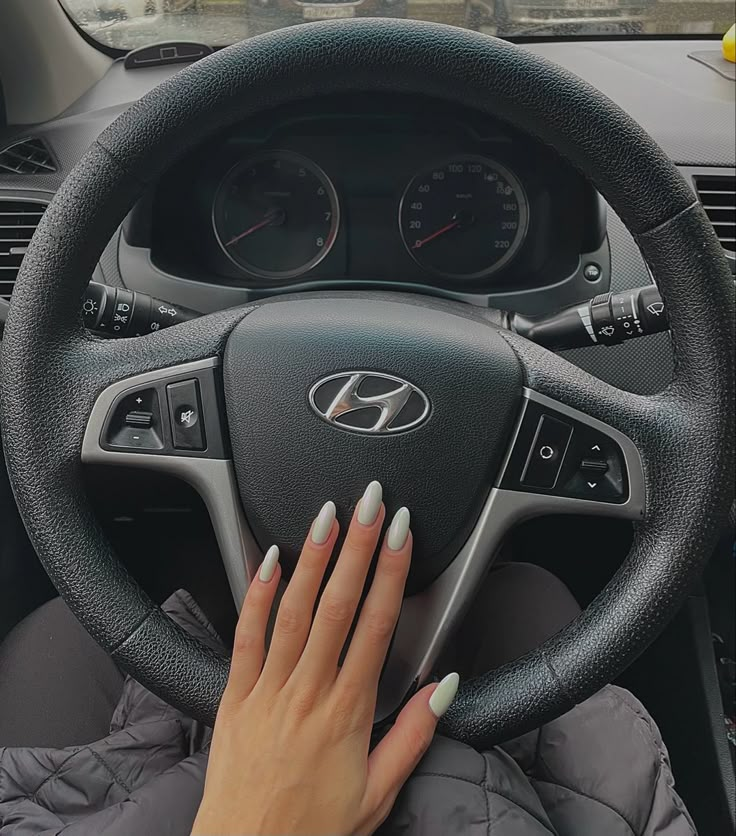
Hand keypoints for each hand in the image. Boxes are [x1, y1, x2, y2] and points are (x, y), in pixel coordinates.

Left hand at [192, 481, 458, 835]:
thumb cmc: (312, 828)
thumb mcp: (378, 792)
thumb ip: (413, 735)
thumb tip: (442, 686)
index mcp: (348, 711)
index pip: (378, 624)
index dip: (393, 573)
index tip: (402, 535)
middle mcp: (308, 690)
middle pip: (338, 604)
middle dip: (359, 547)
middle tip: (371, 503)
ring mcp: (269, 688)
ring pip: (293, 610)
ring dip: (313, 558)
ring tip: (327, 516)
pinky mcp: (235, 694)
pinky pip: (245, 635)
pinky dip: (256, 594)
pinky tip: (268, 559)